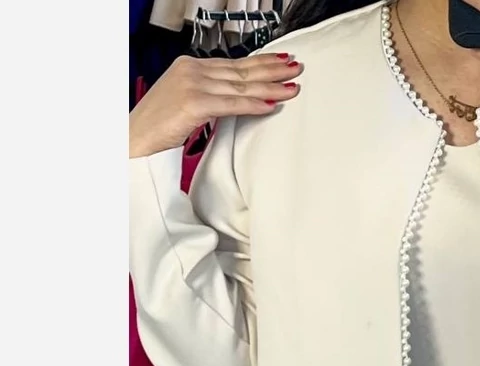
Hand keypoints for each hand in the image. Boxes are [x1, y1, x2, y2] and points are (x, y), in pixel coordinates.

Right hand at [129, 53, 302, 158]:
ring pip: (240, 86)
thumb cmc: (158, 127)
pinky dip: (253, 104)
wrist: (134, 140)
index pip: (233, 63)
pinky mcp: (194, 103)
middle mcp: (191, 70)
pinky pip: (231, 104)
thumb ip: (208, 96)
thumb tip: (235, 99)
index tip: (280, 61)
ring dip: (270, 87)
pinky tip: (271, 104)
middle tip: (296, 68)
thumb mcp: (185, 103)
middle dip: (271, 69)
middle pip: (241, 70)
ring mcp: (192, 84)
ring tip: (292, 87)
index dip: (260, 62)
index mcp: (189, 67)